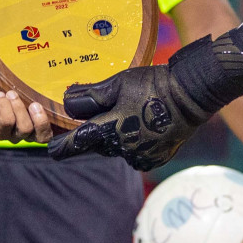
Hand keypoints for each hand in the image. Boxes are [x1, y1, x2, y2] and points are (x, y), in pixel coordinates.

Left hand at [0, 76, 52, 143]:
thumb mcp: (24, 87)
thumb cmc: (4, 83)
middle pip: (41, 137)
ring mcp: (9, 134)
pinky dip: (5, 107)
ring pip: (24, 129)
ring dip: (19, 107)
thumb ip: (37, 90)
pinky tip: (1, 96)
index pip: (50, 136)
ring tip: (11, 93)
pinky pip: (6, 123)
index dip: (55, 127)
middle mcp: (23, 133)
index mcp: (34, 125)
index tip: (55, 109)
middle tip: (34, 103)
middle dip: (40, 119)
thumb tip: (55, 81)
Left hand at [48, 63, 210, 170]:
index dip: (60, 147)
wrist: (190, 96)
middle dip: (93, 134)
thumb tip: (66, 103)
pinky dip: (133, 143)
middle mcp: (121, 150)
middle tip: (99, 116)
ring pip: (116, 150)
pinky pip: (135, 155)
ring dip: (115, 138)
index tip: (52, 148)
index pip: (74, 145)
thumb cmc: (152, 86)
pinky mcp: (155, 159)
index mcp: (108, 131)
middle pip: (96, 146)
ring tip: (128, 115)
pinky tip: (142, 126)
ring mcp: (140, 157)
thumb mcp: (117, 83)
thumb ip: (90, 96)